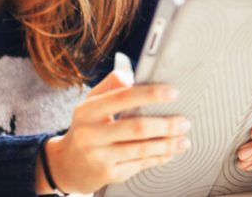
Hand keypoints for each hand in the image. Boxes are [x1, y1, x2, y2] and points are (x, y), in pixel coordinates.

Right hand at [36, 72, 191, 193]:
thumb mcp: (90, 103)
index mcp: (87, 110)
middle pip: (137, 128)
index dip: (150, 94)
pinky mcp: (108, 174)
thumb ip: (110, 86)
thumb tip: (130, 77)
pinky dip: (159, 158)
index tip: (173, 93)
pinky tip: (170, 152)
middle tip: (184, 122)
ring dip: (168, 144)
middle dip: (166, 125)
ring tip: (183, 139)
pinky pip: (140, 164)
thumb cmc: (86, 128)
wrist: (67, 165)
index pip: (122, 97)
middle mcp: (91, 134)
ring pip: (142, 149)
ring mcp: (99, 156)